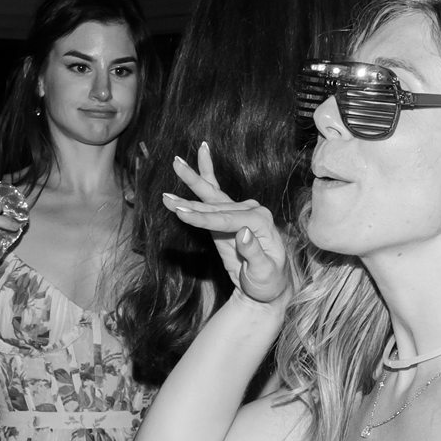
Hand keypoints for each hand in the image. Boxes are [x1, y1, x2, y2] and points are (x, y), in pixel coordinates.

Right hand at [161, 143, 289, 304]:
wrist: (267, 286)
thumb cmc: (267, 282)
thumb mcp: (264, 272)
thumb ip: (254, 253)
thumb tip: (243, 233)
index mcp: (261, 222)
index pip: (227, 219)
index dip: (203, 218)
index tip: (182, 215)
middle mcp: (251, 211)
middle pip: (217, 201)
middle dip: (192, 195)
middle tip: (172, 180)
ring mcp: (239, 211)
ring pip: (212, 195)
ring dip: (192, 181)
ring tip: (176, 164)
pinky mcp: (228, 216)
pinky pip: (214, 194)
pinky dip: (205, 177)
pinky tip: (202, 154)